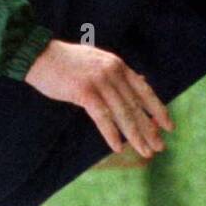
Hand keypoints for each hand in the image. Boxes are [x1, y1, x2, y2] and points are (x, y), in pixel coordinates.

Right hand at [24, 40, 173, 158]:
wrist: (36, 54)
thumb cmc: (63, 61)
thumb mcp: (96, 62)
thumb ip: (116, 73)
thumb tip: (140, 79)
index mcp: (117, 65)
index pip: (144, 90)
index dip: (158, 109)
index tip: (169, 126)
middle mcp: (113, 72)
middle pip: (136, 105)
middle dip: (149, 128)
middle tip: (159, 147)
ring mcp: (99, 81)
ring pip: (123, 114)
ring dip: (135, 136)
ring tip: (145, 151)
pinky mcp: (84, 92)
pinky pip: (103, 117)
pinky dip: (111, 133)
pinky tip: (118, 147)